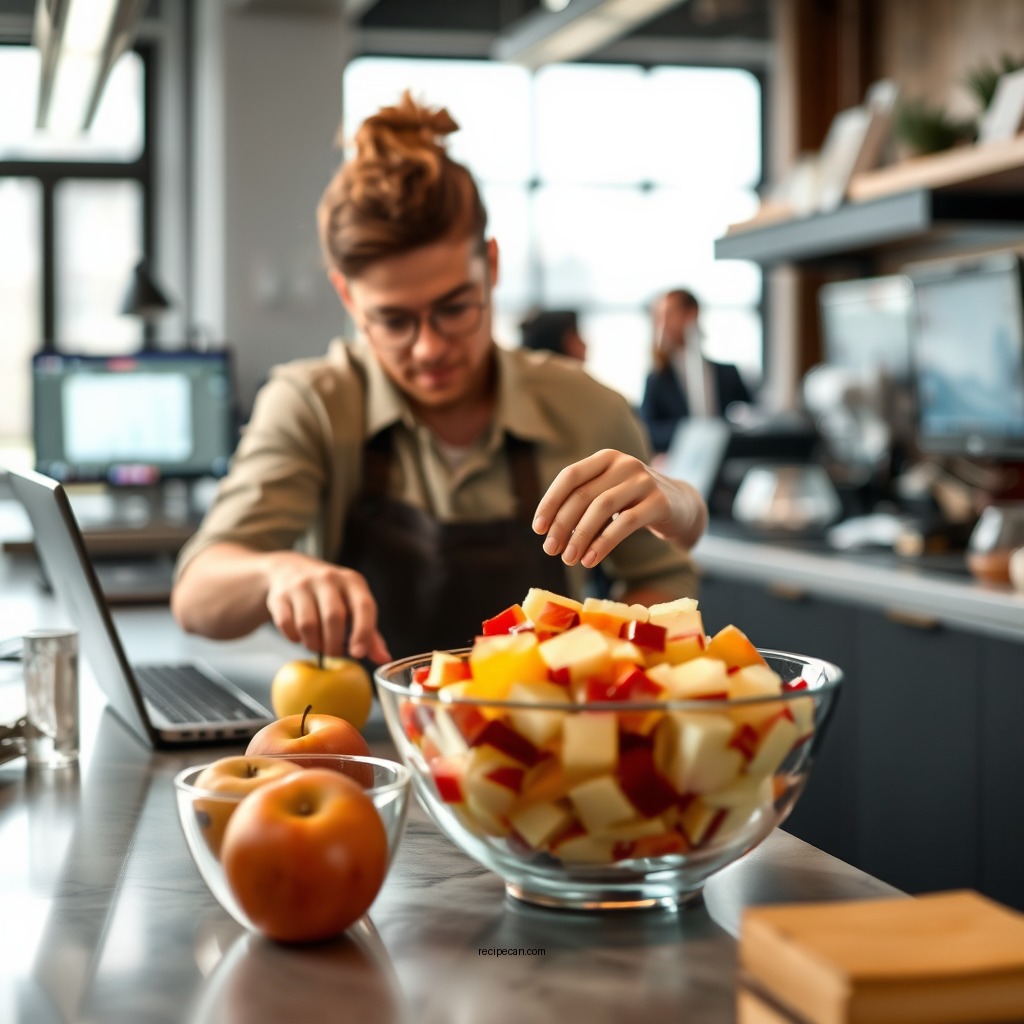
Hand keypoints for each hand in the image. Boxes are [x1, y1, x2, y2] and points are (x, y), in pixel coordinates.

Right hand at [263, 552, 391, 662]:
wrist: (288, 570)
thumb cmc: (330, 594)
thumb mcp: (352, 604)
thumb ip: (369, 633)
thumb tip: (385, 659)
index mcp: (352, 581)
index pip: (363, 606)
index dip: (363, 631)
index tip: (359, 653)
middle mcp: (328, 578)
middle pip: (334, 618)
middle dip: (334, 644)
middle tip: (335, 652)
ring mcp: (301, 585)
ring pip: (308, 625)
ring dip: (314, 644)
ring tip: (317, 644)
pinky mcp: (279, 596)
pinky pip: (287, 625)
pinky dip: (294, 638)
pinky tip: (300, 636)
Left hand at [532, 449, 707, 567]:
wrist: (681, 507)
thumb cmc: (634, 504)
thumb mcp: (608, 496)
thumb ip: (583, 505)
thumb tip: (550, 533)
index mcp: (606, 458)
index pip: (570, 476)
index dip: (550, 502)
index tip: (538, 528)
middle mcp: (624, 464)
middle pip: (583, 494)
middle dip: (562, 525)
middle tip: (550, 550)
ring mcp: (644, 481)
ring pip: (602, 508)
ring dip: (580, 536)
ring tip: (569, 559)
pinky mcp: (660, 502)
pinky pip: (625, 523)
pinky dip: (603, 543)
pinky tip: (590, 559)